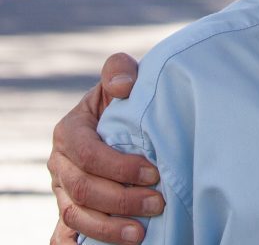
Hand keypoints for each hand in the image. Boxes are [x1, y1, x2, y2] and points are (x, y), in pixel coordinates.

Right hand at [48, 54, 163, 244]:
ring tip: (141, 234)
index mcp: (69, 132)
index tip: (154, 173)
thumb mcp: (121, 79)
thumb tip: (123, 85)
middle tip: (158, 204)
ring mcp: (61, 191)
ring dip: (108, 228)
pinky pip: (64, 234)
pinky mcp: (69, 211)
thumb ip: (119, 71)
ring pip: (76, 216)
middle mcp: (60, 165)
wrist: (120, 119)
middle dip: (121, 200)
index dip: (120, 167)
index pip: (89, 155)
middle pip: (84, 190)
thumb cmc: (125, 99)